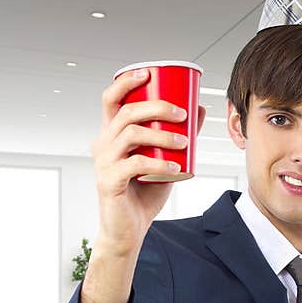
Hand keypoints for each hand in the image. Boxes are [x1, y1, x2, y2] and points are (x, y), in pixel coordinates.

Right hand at [90, 67, 206, 254]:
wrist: (129, 229)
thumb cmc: (144, 193)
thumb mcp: (165, 160)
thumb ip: (178, 135)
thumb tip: (199, 107)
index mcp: (111, 134)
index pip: (111, 99)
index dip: (126, 82)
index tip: (148, 73)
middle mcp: (103, 144)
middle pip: (127, 112)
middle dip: (157, 107)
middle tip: (183, 114)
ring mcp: (103, 163)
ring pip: (130, 135)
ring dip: (161, 134)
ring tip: (184, 142)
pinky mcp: (108, 182)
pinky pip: (134, 165)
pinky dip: (158, 164)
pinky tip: (175, 168)